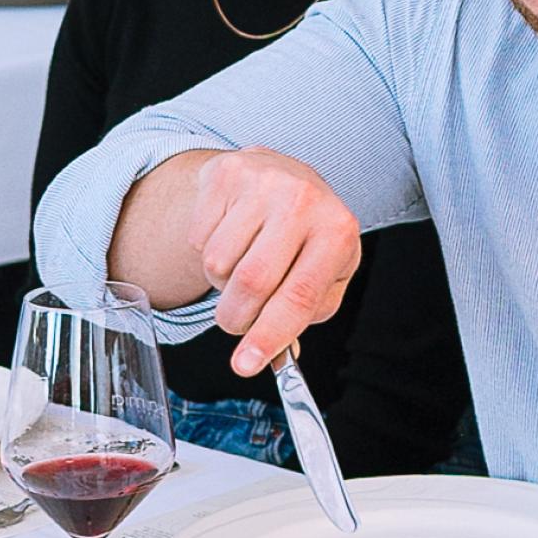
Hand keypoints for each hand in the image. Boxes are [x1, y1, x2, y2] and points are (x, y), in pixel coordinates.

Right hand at [186, 148, 361, 374]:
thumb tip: (273, 356)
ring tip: (243, 265)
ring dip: (222, 283)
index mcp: (338, 232)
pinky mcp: (227, 173)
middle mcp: (304, 200)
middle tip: (237, 321)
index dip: (269, 336)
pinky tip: (231, 236)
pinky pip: (198, 238)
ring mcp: (264, 181)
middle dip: (237, 318)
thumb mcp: (325, 273)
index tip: (246, 365)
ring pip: (218, 264)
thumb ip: (304, 316)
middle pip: (252, 283)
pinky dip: (206, 252)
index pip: (299, 296)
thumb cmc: (307, 235)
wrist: (282, 174)